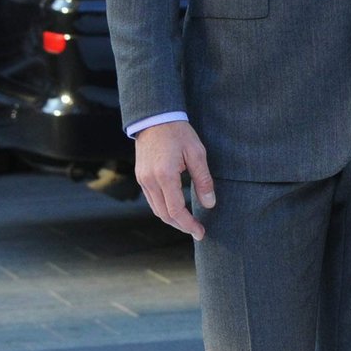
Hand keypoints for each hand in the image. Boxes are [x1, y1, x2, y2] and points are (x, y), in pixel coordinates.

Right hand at [134, 120, 215, 240]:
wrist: (155, 118)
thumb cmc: (179, 133)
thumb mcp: (197, 153)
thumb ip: (203, 180)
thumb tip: (209, 204)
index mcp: (165, 175)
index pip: (176, 210)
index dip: (189, 224)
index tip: (201, 232)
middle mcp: (150, 181)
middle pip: (164, 214)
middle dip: (181, 226)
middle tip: (197, 231)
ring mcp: (142, 180)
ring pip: (156, 209)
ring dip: (172, 219)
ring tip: (189, 223)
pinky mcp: (141, 177)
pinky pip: (152, 200)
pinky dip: (164, 209)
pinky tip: (176, 210)